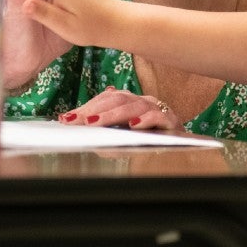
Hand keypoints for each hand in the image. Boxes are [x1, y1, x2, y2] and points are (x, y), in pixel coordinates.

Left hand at [59, 87, 182, 130]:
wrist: (179, 147)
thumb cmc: (146, 142)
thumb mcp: (120, 138)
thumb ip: (102, 134)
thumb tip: (79, 131)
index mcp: (129, 101)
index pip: (106, 98)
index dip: (86, 107)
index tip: (67, 118)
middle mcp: (142, 101)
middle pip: (117, 99)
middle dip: (94, 110)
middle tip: (77, 121)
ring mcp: (157, 108)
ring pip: (133, 105)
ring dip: (111, 115)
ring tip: (95, 122)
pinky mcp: (171, 120)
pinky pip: (157, 116)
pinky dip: (145, 120)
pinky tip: (133, 126)